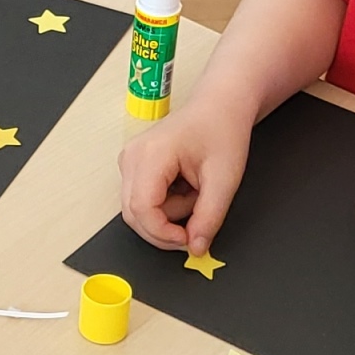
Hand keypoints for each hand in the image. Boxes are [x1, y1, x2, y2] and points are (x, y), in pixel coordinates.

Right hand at [118, 93, 255, 257]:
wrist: (219, 107)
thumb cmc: (221, 131)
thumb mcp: (224, 180)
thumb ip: (209, 217)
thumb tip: (195, 247)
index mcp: (151, 154)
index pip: (142, 209)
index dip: (163, 233)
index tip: (188, 239)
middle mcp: (133, 157)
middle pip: (134, 214)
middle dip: (165, 228)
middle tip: (197, 222)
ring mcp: (130, 161)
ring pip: (138, 210)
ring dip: (169, 214)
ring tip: (196, 193)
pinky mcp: (135, 167)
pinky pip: (143, 200)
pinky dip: (166, 205)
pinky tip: (184, 188)